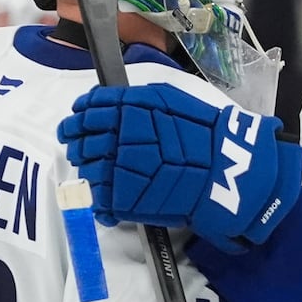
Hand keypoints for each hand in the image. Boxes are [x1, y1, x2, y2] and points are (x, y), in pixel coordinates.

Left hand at [58, 83, 301, 252]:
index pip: (86, 110)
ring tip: (102, 175)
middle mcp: (115, 136)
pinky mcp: (122, 199)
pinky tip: (108, 201)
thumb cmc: (202, 130)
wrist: (224, 168)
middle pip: (80, 141)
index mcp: (125, 108)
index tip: (77, 123)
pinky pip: (98, 201)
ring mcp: (116, 169)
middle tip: (85, 150)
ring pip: (86, 171)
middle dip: (79, 145)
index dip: (78, 118)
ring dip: (89, 172)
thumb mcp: (167, 100)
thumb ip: (132, 101)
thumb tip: (102, 104)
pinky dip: (100, 202)